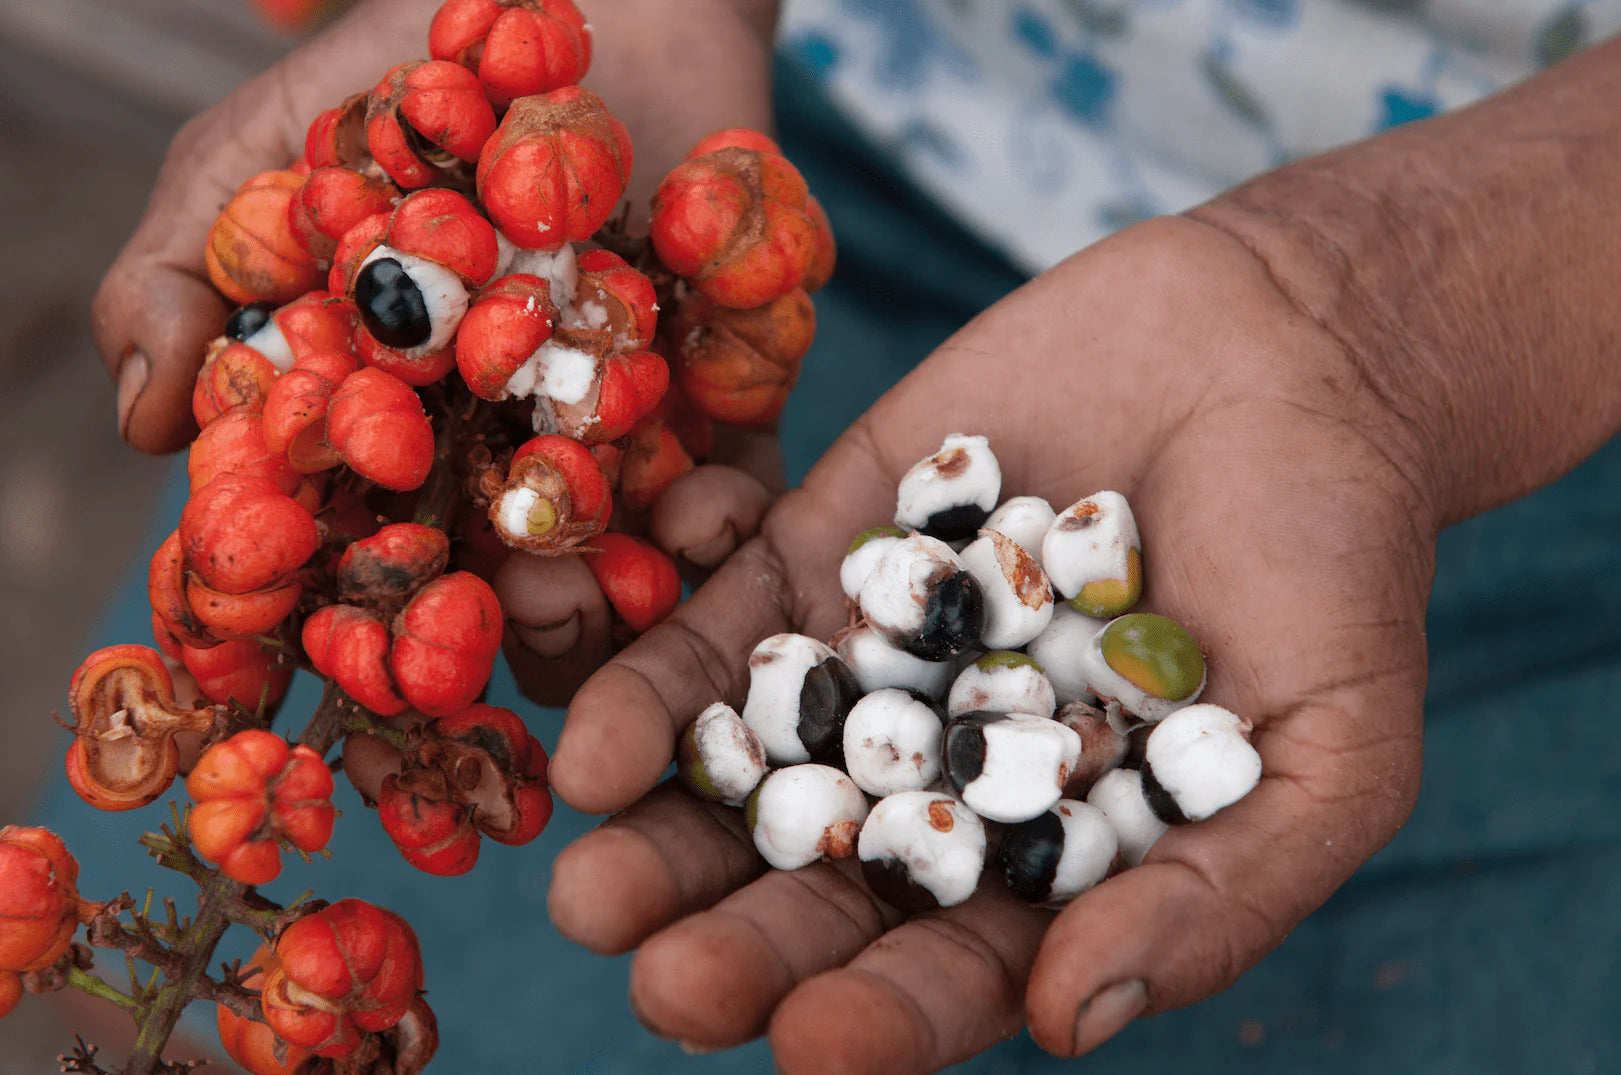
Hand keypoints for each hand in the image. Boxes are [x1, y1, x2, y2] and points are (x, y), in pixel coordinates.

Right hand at [91, 0, 786, 694]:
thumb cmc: (404, 71)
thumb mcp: (258, 154)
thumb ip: (182, 272)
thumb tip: (142, 425)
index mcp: (391, 428)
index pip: (358, 548)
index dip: (341, 614)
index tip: (334, 656)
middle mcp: (503, 449)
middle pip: (498, 584)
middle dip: (498, 626)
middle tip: (492, 626)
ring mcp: (618, 430)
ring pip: (618, 561)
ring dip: (607, 597)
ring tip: (582, 589)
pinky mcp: (726, 392)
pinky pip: (738, 478)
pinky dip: (728, 514)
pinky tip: (710, 513)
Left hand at [543, 217, 1436, 1068]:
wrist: (1289, 346)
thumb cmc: (1338, 563)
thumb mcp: (1328, 753)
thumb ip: (1213, 895)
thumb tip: (1068, 1024)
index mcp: (1052, 852)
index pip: (956, 965)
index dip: (889, 1016)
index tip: (818, 1048)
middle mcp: (940, 770)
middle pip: (823, 885)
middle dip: (743, 943)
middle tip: (666, 986)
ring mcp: (869, 657)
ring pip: (750, 771)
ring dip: (667, 839)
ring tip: (592, 895)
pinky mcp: (822, 545)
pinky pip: (723, 628)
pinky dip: (660, 688)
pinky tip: (594, 751)